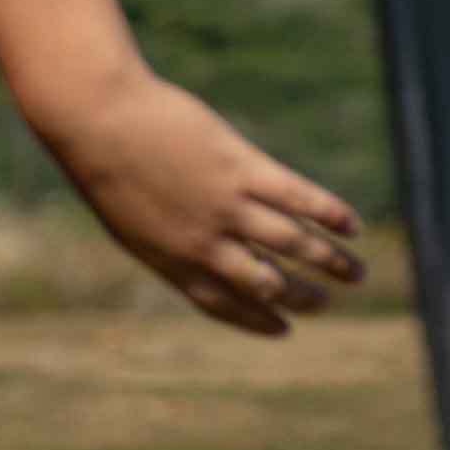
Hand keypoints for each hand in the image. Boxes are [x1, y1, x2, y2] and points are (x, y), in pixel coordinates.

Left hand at [29, 71, 364, 336]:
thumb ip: (165, 240)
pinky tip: (352, 226)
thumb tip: (203, 250)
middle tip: (326, 303)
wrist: (94, 119)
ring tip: (355, 273)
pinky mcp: (242, 169)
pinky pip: (298, 198)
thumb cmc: (102, 162)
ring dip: (330, 262)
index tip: (284, 329)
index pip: (222, 303)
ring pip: (293, 244)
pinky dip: (330, 214)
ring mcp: (224, 207)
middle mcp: (202, 243)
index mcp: (170, 260)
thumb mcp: (128, 218)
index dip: (257, 319)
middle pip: (265, 282)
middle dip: (301, 298)